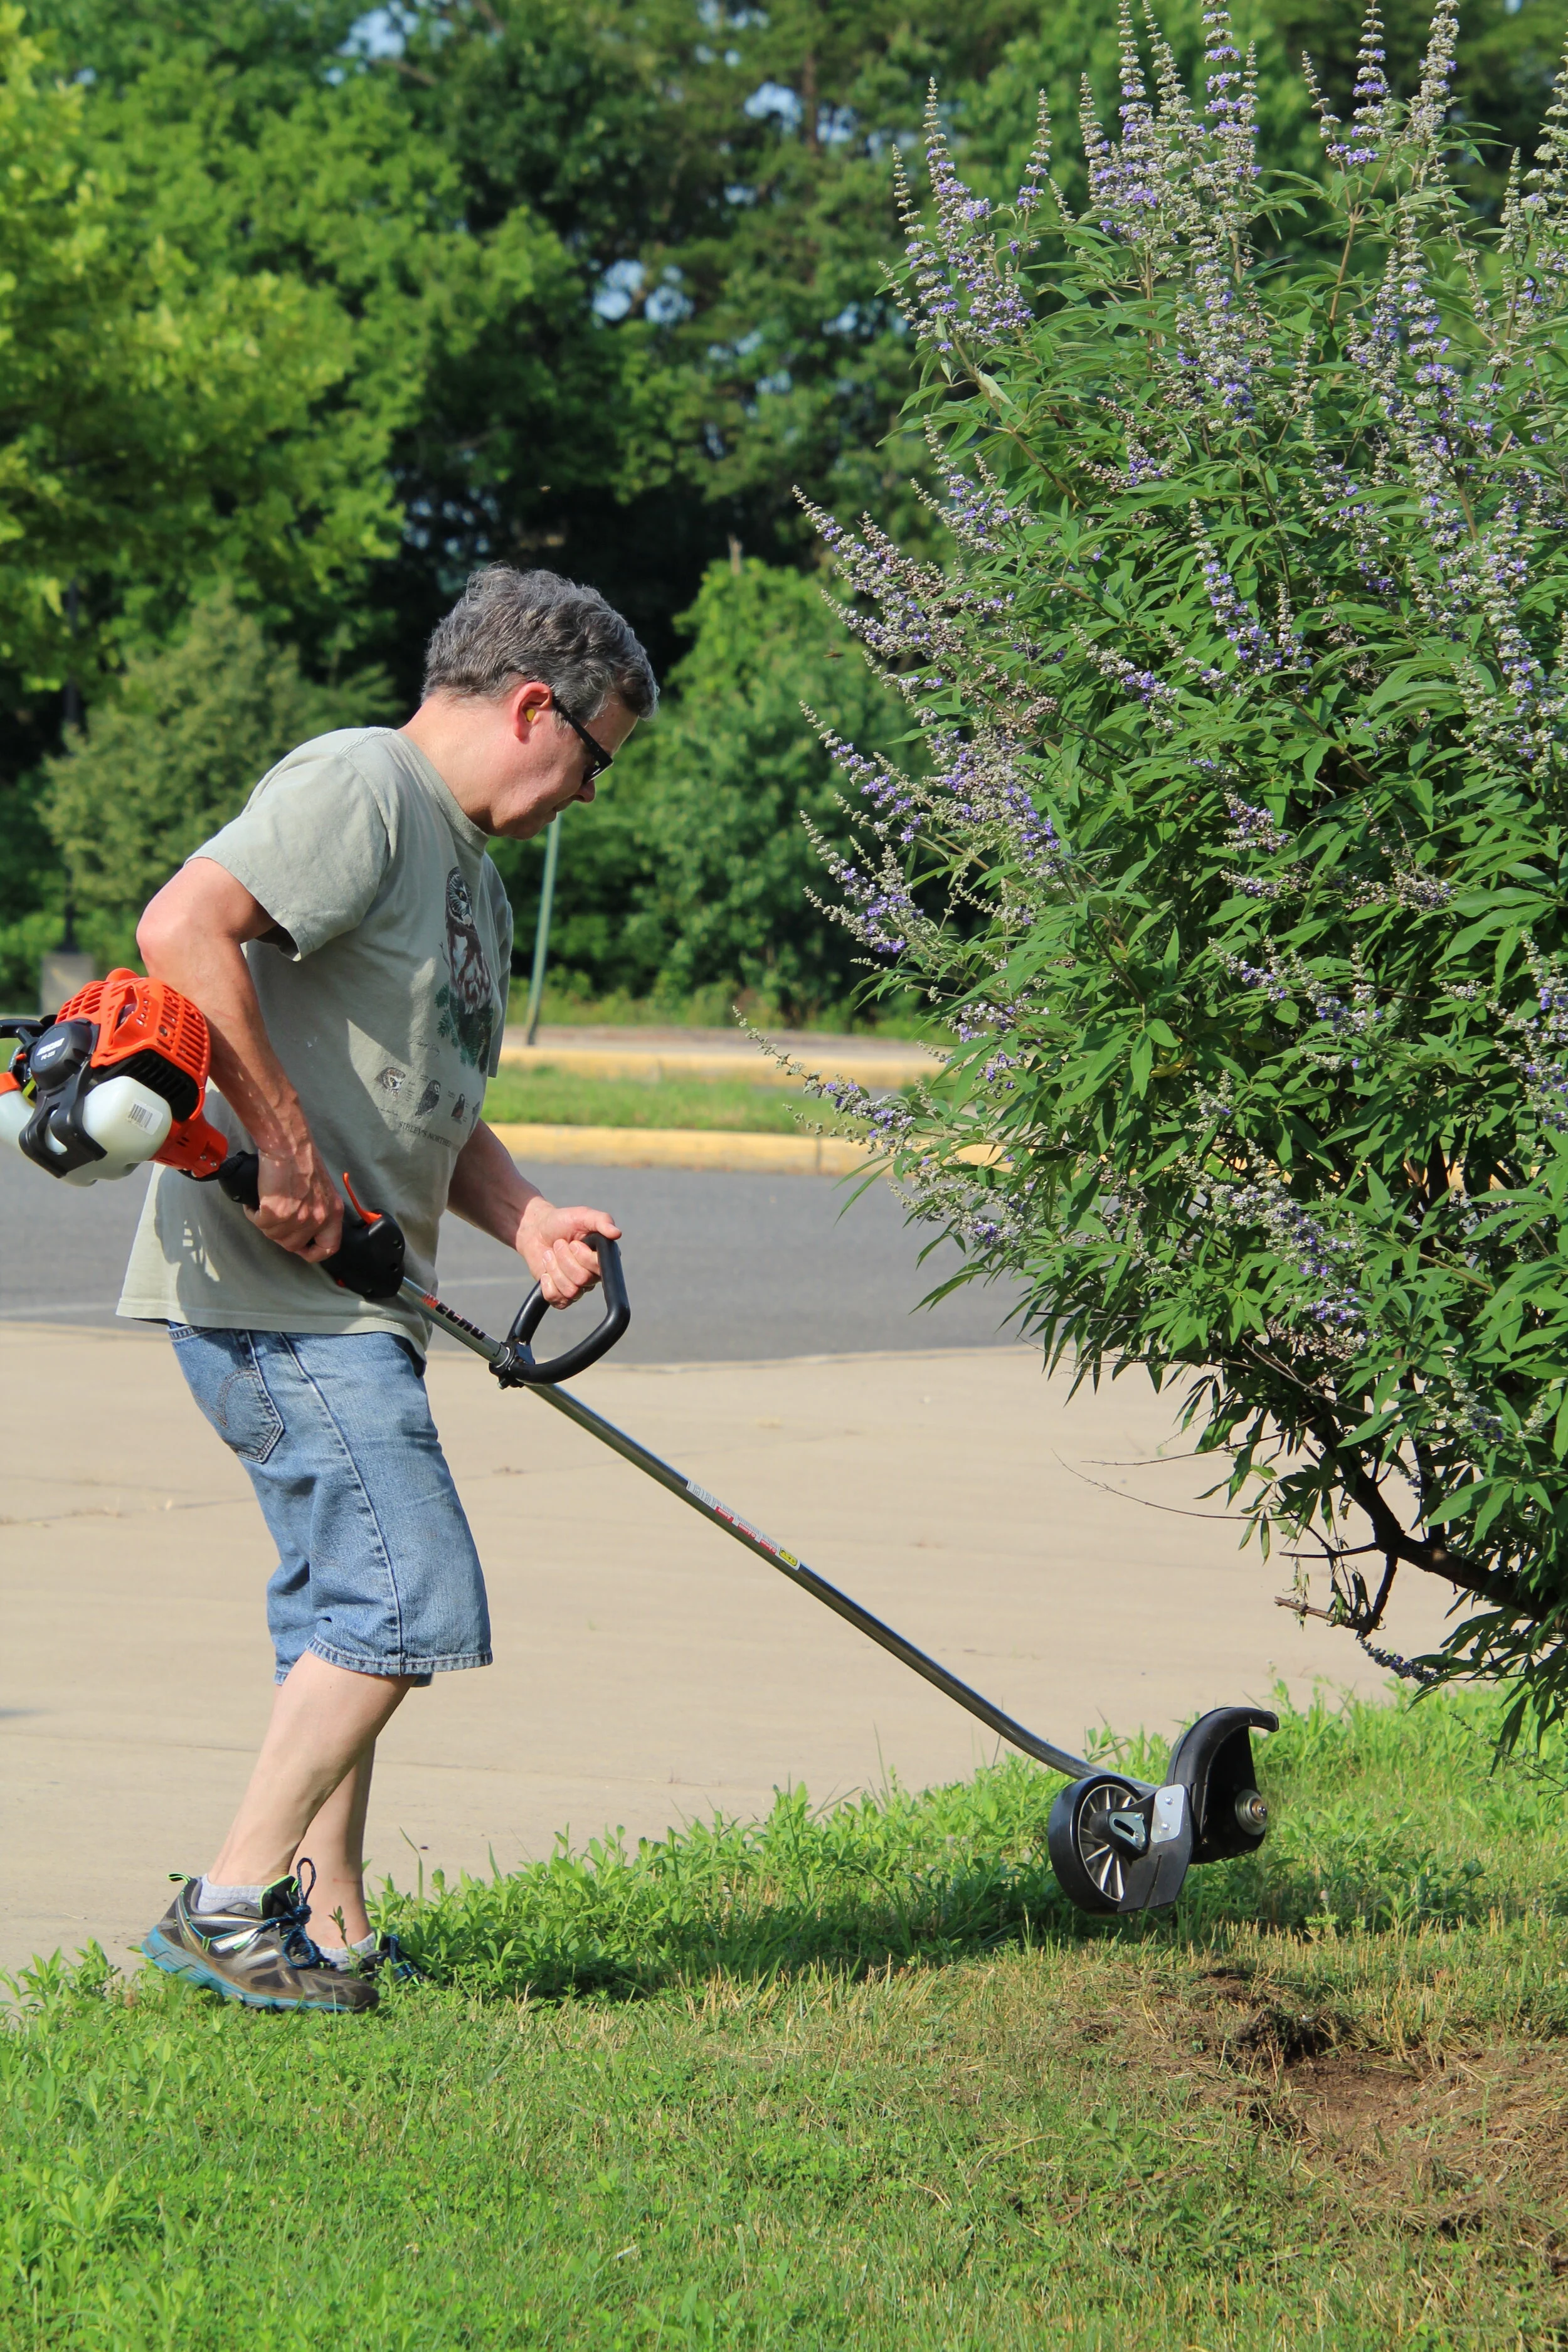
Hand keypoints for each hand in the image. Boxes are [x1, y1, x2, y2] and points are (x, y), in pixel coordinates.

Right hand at [248, 1132, 344, 1260]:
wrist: (288, 1144)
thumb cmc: (302, 1159)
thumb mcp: (323, 1189)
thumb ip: (318, 1209)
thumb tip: (305, 1226)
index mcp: (333, 1213)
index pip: (329, 1247)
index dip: (313, 1253)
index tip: (302, 1249)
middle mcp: (318, 1218)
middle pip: (293, 1244)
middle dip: (280, 1234)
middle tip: (273, 1218)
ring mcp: (297, 1218)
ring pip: (273, 1235)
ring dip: (265, 1223)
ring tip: (264, 1206)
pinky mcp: (276, 1213)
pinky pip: (259, 1223)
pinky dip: (253, 1214)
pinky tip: (255, 1203)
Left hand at [518, 1198, 620, 1306]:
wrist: (536, 1231)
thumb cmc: (562, 1222)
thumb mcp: (583, 1215)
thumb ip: (602, 1221)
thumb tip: (617, 1234)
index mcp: (602, 1257)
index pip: (600, 1268)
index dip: (583, 1257)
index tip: (573, 1243)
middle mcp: (593, 1275)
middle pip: (582, 1279)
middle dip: (564, 1259)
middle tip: (558, 1244)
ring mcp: (577, 1286)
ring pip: (570, 1291)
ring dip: (554, 1269)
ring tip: (550, 1255)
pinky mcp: (561, 1295)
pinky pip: (558, 1300)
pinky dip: (547, 1285)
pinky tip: (546, 1272)